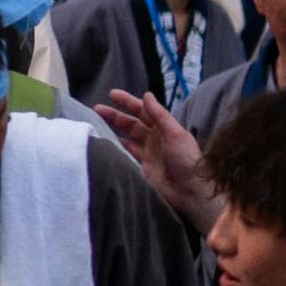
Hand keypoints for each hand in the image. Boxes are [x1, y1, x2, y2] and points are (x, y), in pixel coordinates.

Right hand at [89, 89, 218, 227]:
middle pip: (132, 123)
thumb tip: (147, 95)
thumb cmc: (186, 161)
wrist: (189, 191)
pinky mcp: (142, 166)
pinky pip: (126, 152)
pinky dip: (117, 146)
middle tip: (97, 108)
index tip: (112, 94)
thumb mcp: (175, 134)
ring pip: (127, 136)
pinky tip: (106, 142)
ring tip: (96, 123)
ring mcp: (148, 152)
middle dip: (116, 115)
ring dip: (114, 128)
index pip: (144, 111)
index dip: (128, 102)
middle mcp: (155, 138)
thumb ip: (160, 115)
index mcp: (164, 128)